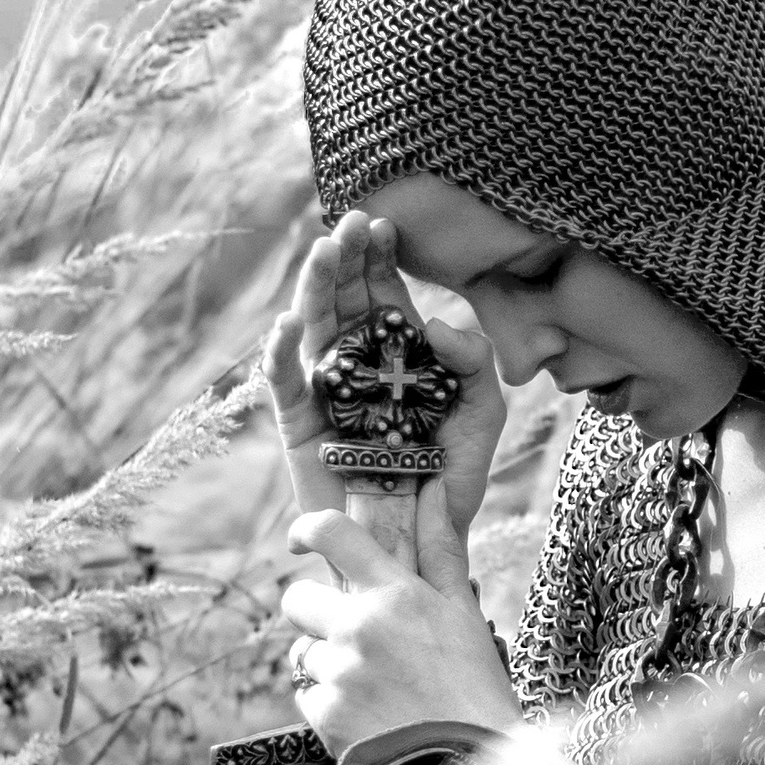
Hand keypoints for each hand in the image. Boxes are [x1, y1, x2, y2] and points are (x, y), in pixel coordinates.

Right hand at [263, 209, 505, 534]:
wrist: (423, 540)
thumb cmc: (452, 478)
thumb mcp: (483, 412)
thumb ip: (474, 361)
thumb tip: (435, 324)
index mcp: (396, 354)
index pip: (382, 294)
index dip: (379, 258)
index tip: (384, 225)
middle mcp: (356, 365)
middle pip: (342, 300)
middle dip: (345, 258)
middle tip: (351, 224)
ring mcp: (325, 393)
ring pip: (312, 329)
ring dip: (313, 288)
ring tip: (323, 251)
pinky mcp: (299, 427)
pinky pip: (283, 384)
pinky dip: (280, 353)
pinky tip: (288, 322)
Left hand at [280, 496, 521, 753]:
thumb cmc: (475, 688)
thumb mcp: (464, 614)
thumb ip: (440, 552)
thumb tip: (431, 491)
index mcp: (396, 594)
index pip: (332, 534)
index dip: (308, 530)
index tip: (302, 540)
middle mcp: (360, 626)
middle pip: (297, 597)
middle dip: (316, 614)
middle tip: (352, 637)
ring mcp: (339, 672)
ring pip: (305, 652)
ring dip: (329, 665)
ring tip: (375, 689)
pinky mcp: (325, 715)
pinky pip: (306, 694)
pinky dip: (329, 705)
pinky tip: (368, 716)